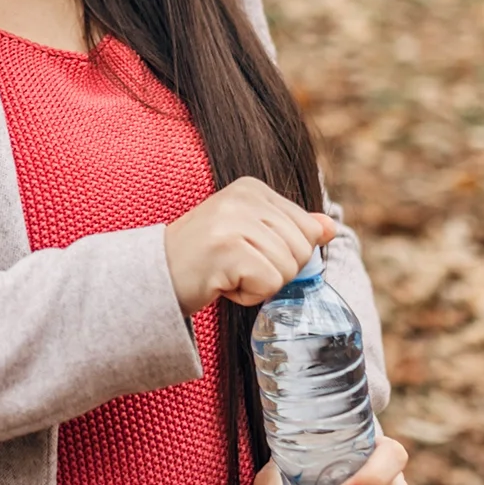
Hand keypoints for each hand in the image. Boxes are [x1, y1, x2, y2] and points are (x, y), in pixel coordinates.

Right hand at [162, 177, 337, 314]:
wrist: (154, 276)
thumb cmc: (204, 259)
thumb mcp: (249, 234)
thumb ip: (289, 228)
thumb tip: (329, 227)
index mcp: (251, 187)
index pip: (308, 228)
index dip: (284, 253)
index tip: (246, 252)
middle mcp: (244, 198)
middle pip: (302, 250)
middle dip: (275, 271)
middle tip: (236, 267)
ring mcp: (234, 222)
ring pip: (288, 269)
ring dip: (259, 285)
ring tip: (227, 275)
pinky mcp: (227, 249)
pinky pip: (269, 284)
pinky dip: (248, 296)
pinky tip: (222, 285)